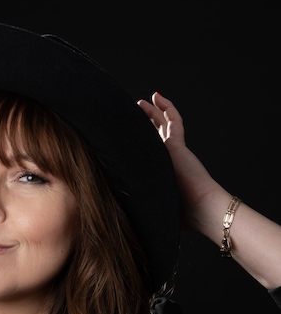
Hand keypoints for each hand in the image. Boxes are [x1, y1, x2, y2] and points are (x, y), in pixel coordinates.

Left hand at [138, 93, 280, 288]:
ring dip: (152, 113)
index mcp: (159, 175)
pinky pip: (173, 121)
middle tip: (133, 114)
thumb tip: (111, 212)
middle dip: (144, 126)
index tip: (126, 141)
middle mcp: (165, 161)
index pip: (147, 156)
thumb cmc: (178, 215)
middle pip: (153, 138)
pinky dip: (166, 108)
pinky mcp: (177, 145)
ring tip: (141, 103)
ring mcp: (172, 152)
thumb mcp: (149, 206)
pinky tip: (157, 97)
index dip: (138, 147)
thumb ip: (136, 203)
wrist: (201, 209)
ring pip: (161, 126)